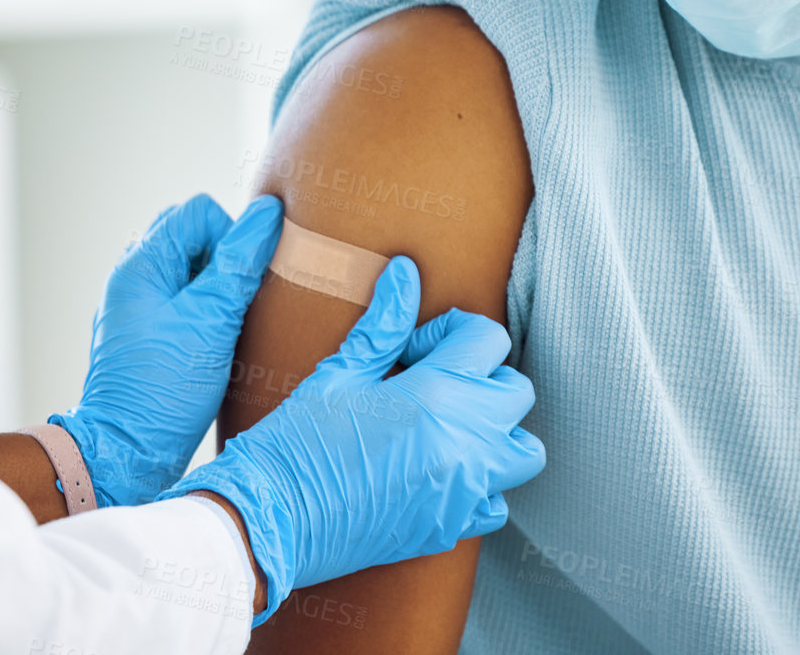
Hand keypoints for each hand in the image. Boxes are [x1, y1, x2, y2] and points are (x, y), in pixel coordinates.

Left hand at [51, 194, 283, 506]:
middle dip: (227, 260)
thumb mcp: (211, 321)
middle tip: (240, 301)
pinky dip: (209, 311)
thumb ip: (239, 264)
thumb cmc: (162, 390)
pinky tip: (220, 343)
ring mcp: (139, 306)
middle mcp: (134, 277)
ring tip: (231, 325)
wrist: (127, 452)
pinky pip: (185, 300)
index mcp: (141, 264)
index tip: (244, 282)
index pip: (200, 213)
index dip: (232, 236)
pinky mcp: (148, 333)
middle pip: (195, 236)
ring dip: (220, 288)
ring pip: (192, 270)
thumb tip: (267, 214)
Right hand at [161, 256, 545, 620]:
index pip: (488, 339)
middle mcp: (464, 444)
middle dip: (482, 374)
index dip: (451, 331)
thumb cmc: (299, 441)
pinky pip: (498, 502)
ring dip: (498, 431)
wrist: (275, 518)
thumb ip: (383, 324)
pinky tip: (441, 471)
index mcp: (436, 395)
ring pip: (524, 451)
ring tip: (451, 425)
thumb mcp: (340, 374)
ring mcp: (464, 490)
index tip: (413, 347)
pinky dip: (482, 484)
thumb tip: (405, 272)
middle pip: (516, 391)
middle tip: (434, 379)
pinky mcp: (452, 526)